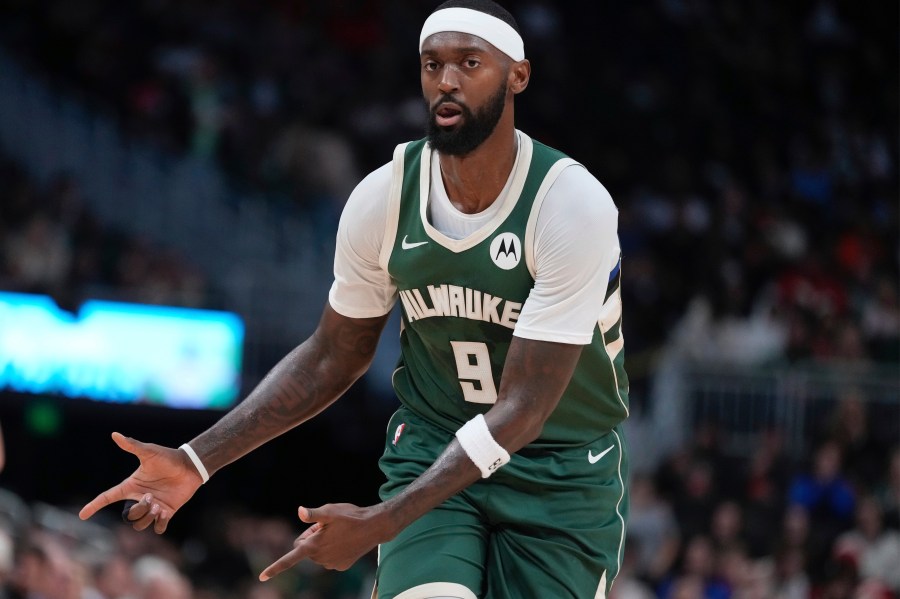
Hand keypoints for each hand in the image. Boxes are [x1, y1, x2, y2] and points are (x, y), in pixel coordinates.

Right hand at [78, 432, 203, 532]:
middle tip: (151, 498)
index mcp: (131, 486)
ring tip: (158, 506)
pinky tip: (165, 512)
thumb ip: (132, 445)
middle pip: (127, 516)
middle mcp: (139, 498)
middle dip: (138, 510)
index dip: (94, 505)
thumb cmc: (168, 458)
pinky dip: (160, 524)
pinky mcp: (166, 512)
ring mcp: (153, 506)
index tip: (82, 515)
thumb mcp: (149, 452)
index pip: (108, 497)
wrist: (190, 466)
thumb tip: (115, 434)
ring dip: (148, 518)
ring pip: (141, 525)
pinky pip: (158, 528)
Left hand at [259, 503, 386, 579]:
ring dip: (323, 542)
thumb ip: (313, 515)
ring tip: (339, 532)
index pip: (289, 558)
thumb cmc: (351, 516)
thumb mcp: (330, 511)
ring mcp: (331, 564)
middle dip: (311, 537)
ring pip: (318, 552)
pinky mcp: (341, 566)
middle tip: (327, 526)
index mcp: (313, 546)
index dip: (274, 568)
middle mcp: (320, 559)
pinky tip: (346, 540)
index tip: (262, 577)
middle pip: (305, 547)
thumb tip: (300, 511)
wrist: (375, 527)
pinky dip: (334, 549)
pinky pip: (330, 558)